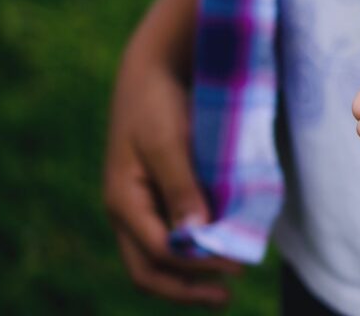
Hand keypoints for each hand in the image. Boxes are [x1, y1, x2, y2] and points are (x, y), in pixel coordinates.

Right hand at [103, 53, 241, 305]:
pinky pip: (170, 233)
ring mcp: (142, 204)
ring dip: (191, 273)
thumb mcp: (168, 142)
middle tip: (226, 297)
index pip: (158, 253)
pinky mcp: (159, 193)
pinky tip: (222, 248)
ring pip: (158, 256)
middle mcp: (129, 210)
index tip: (236, 266)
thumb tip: (194, 237)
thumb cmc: (158, 101)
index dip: (196, 265)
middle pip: (149, 268)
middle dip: (186, 288)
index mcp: (123, 201)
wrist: (155, 67)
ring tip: (227, 280)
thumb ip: (182, 188)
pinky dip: (194, 248)